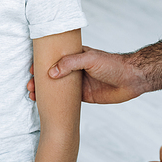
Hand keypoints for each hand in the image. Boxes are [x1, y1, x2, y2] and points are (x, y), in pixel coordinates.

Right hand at [26, 46, 147, 103]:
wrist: (131, 79)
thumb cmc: (113, 64)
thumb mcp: (90, 59)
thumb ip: (70, 63)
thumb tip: (51, 73)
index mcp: (75, 56)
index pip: (54, 58)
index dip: (41, 63)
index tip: (31, 70)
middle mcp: (75, 69)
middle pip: (52, 74)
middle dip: (39, 80)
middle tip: (29, 86)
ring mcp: (78, 83)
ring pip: (56, 88)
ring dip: (44, 92)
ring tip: (33, 96)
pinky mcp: (84, 96)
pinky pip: (66, 99)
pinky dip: (55, 102)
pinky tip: (46, 105)